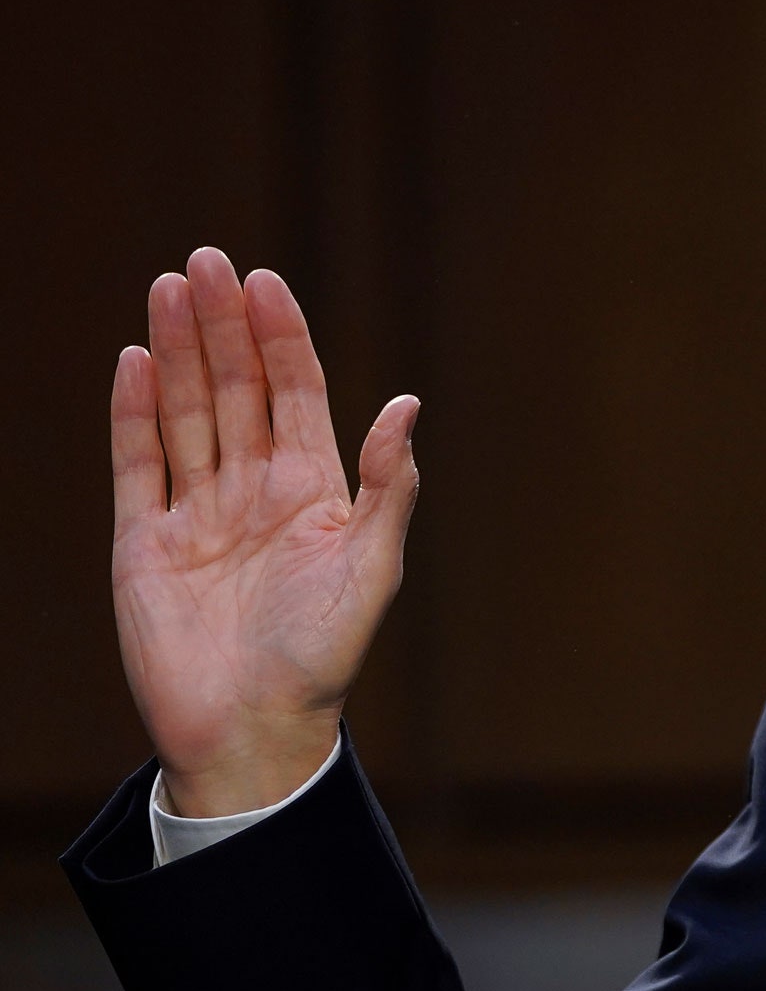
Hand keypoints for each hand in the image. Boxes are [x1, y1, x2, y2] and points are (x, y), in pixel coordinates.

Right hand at [110, 248, 418, 816]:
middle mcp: (254, 491)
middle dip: (222, 325)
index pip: (295, 393)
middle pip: (236, 388)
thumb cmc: (324, 656)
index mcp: (314, 490)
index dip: (281, 336)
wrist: (253, 730)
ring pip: (186, 413)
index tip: (264, 280)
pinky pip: (137, 464)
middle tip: (207, 260)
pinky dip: (134, 413)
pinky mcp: (144, 542)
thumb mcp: (373, 566)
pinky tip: (136, 360)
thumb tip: (407, 402)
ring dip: (179, 350)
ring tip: (169, 286)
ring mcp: (197, 512)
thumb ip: (390, 485)